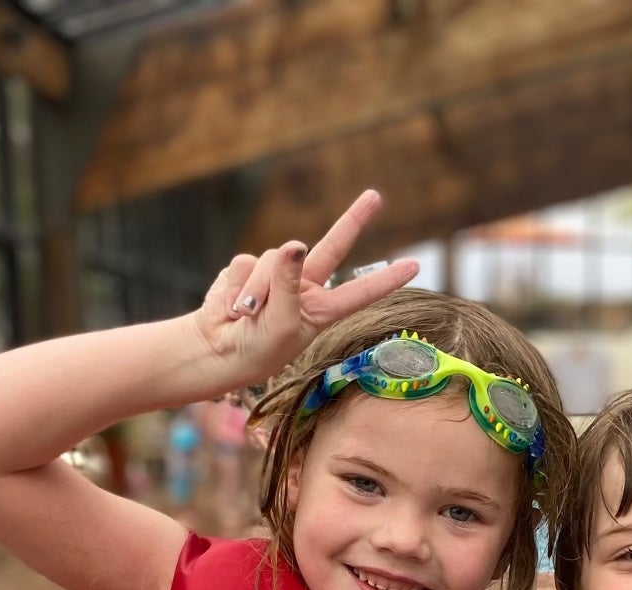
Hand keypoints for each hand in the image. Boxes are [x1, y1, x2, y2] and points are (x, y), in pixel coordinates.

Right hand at [192, 189, 419, 387]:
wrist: (217, 350)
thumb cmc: (257, 350)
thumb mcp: (282, 325)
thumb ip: (289, 285)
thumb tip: (295, 244)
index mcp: (322, 309)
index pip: (360, 291)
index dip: (386, 279)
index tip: (414, 265)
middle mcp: (304, 286)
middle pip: (334, 246)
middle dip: (354, 220)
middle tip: (376, 196)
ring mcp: (277, 274)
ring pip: (275, 258)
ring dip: (257, 290)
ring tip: (247, 316)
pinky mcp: (248, 268)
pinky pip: (247, 263)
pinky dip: (239, 285)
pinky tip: (233, 306)